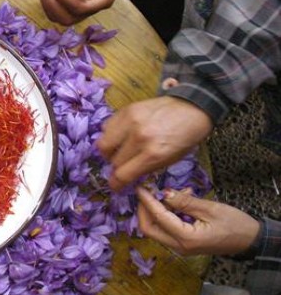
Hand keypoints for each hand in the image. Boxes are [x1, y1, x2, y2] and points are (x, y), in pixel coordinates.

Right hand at [97, 96, 213, 190]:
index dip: (116, 184)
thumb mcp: (170, 159)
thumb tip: (125, 177)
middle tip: (121, 166)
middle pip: (113, 161)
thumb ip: (145, 168)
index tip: (115, 186)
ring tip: (117, 151)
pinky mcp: (126, 110)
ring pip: (102, 144)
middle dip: (116, 168)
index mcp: (153, 154)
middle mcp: (139, 138)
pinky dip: (110, 135)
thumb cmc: (185, 137)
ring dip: (108, 152)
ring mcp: (131, 122)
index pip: (122, 175)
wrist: (192, 108)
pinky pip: (106, 128)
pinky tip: (120, 136)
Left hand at [137, 187, 260, 255]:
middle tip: (150, 191)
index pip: (158, 218)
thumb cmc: (235, 224)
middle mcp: (179, 246)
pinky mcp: (183, 244)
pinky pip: (167, 229)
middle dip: (145, 209)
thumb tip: (163, 193)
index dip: (147, 202)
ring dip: (158, 210)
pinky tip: (180, 201)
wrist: (251, 241)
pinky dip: (167, 214)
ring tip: (176, 194)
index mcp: (186, 239)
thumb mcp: (210, 209)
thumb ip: (184, 202)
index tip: (140, 187)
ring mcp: (180, 247)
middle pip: (149, 228)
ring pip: (156, 228)